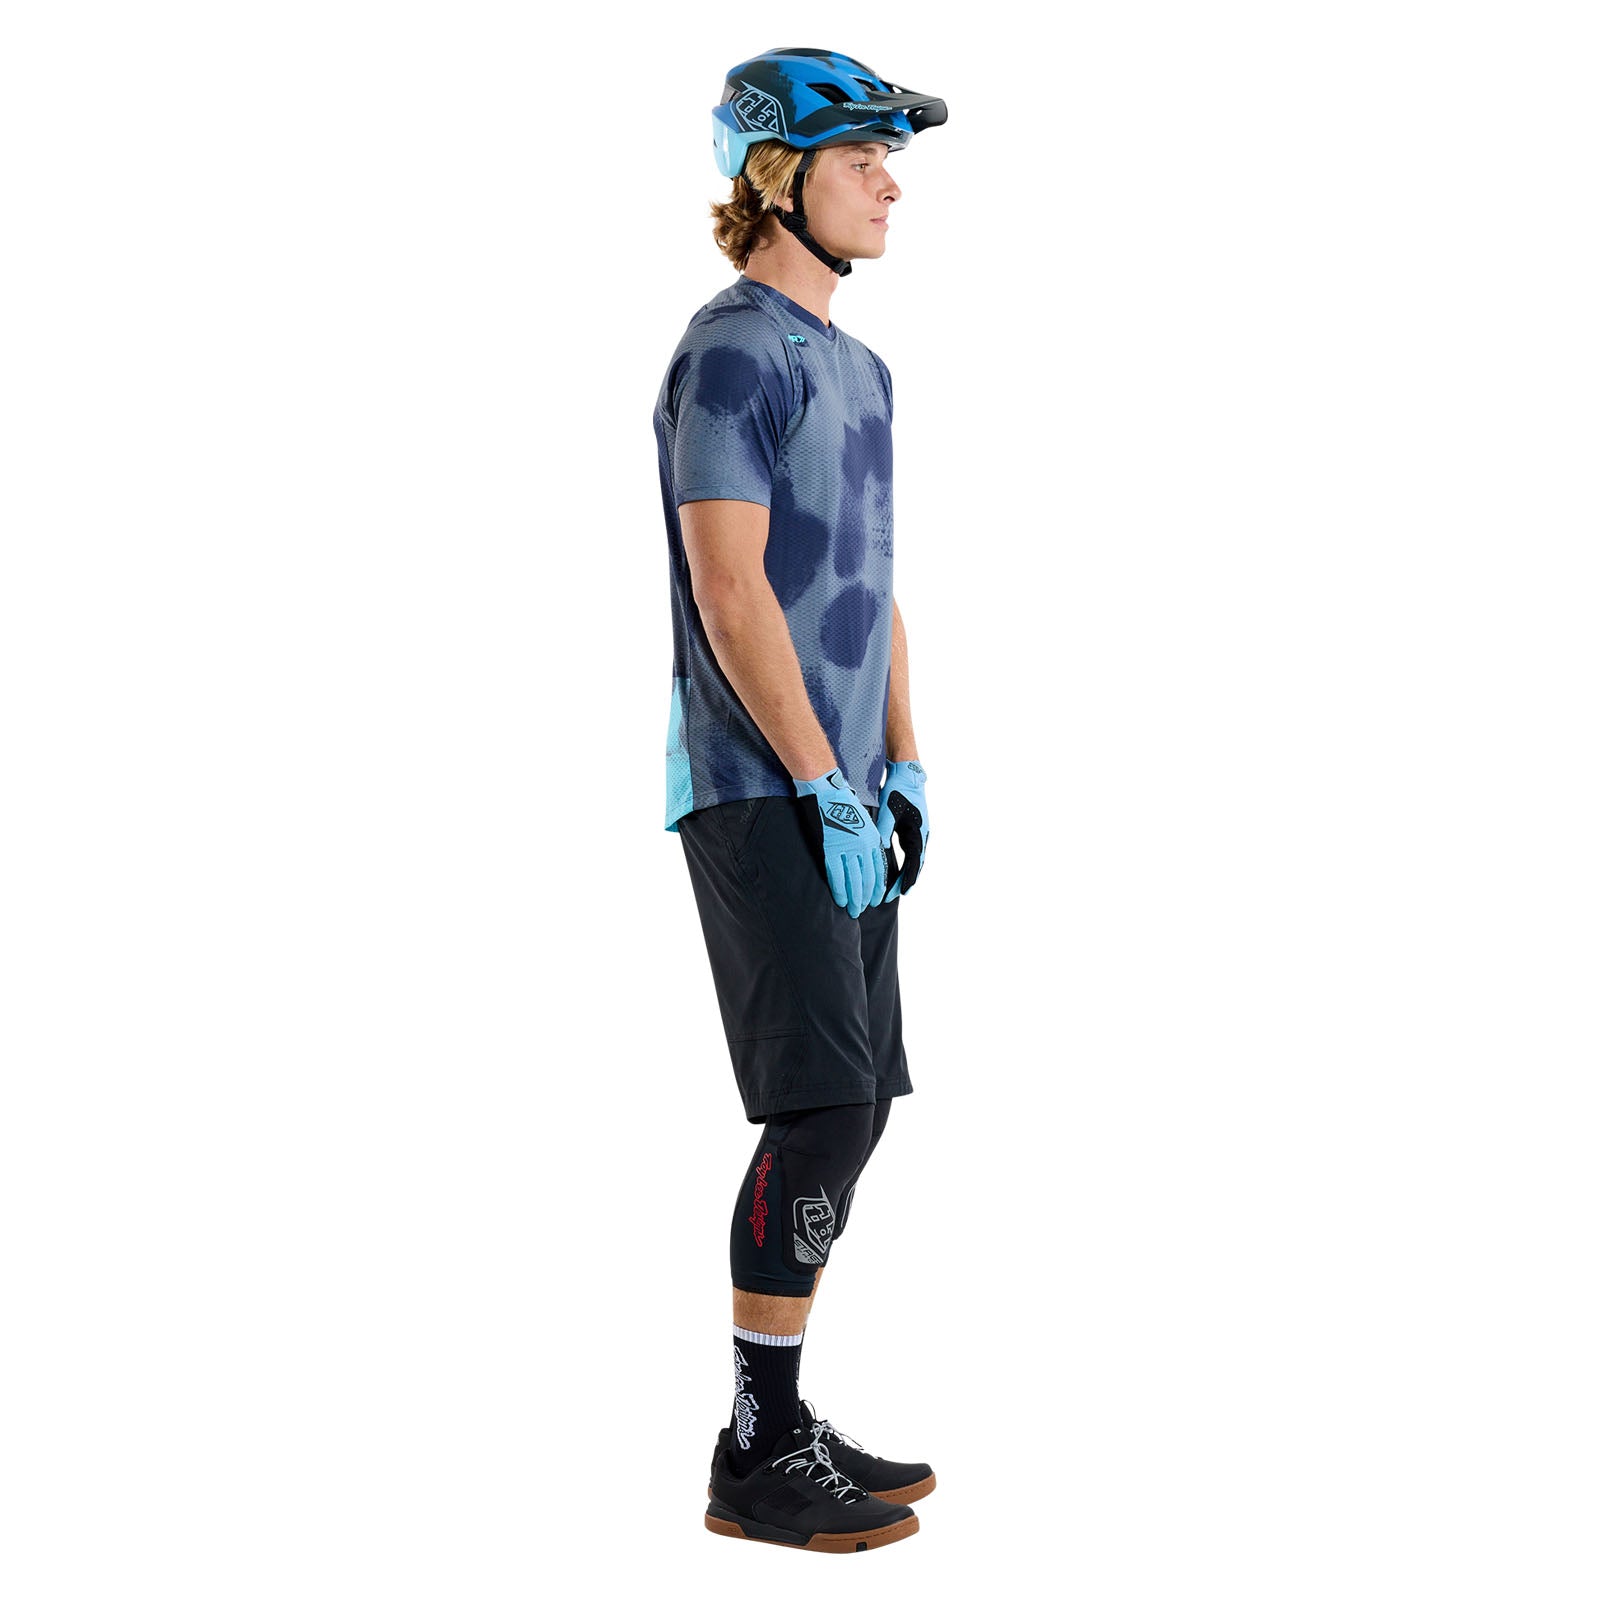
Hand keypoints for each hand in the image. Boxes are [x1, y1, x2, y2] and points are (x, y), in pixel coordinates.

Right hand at [792, 767, 887, 918]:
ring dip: (854, 898)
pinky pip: (836, 875)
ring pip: (854, 881)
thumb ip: (867, 841)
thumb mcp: (863, 823)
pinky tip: (840, 900)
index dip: (876, 888)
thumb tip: (866, 858)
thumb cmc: (842, 805)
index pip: (879, 871)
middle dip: (865, 898)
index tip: (874, 900)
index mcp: (872, 839)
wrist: (827, 791)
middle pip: (868, 879)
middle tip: (861, 910)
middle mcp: (863, 846)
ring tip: (852, 910)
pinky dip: (839, 890)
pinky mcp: (831, 849)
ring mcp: (847, 848)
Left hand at [877, 760, 928, 900]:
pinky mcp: (913, 829)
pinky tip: (896, 871)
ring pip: (914, 859)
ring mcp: (919, 832)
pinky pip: (910, 851)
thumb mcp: (889, 810)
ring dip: (905, 874)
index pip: (914, 862)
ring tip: (895, 889)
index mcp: (918, 832)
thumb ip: (884, 829)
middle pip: (915, 864)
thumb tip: (879, 848)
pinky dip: (905, 864)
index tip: (901, 893)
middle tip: (892, 896)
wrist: (907, 775)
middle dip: (904, 881)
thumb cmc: (898, 791)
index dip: (907, 879)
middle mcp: (922, 835)